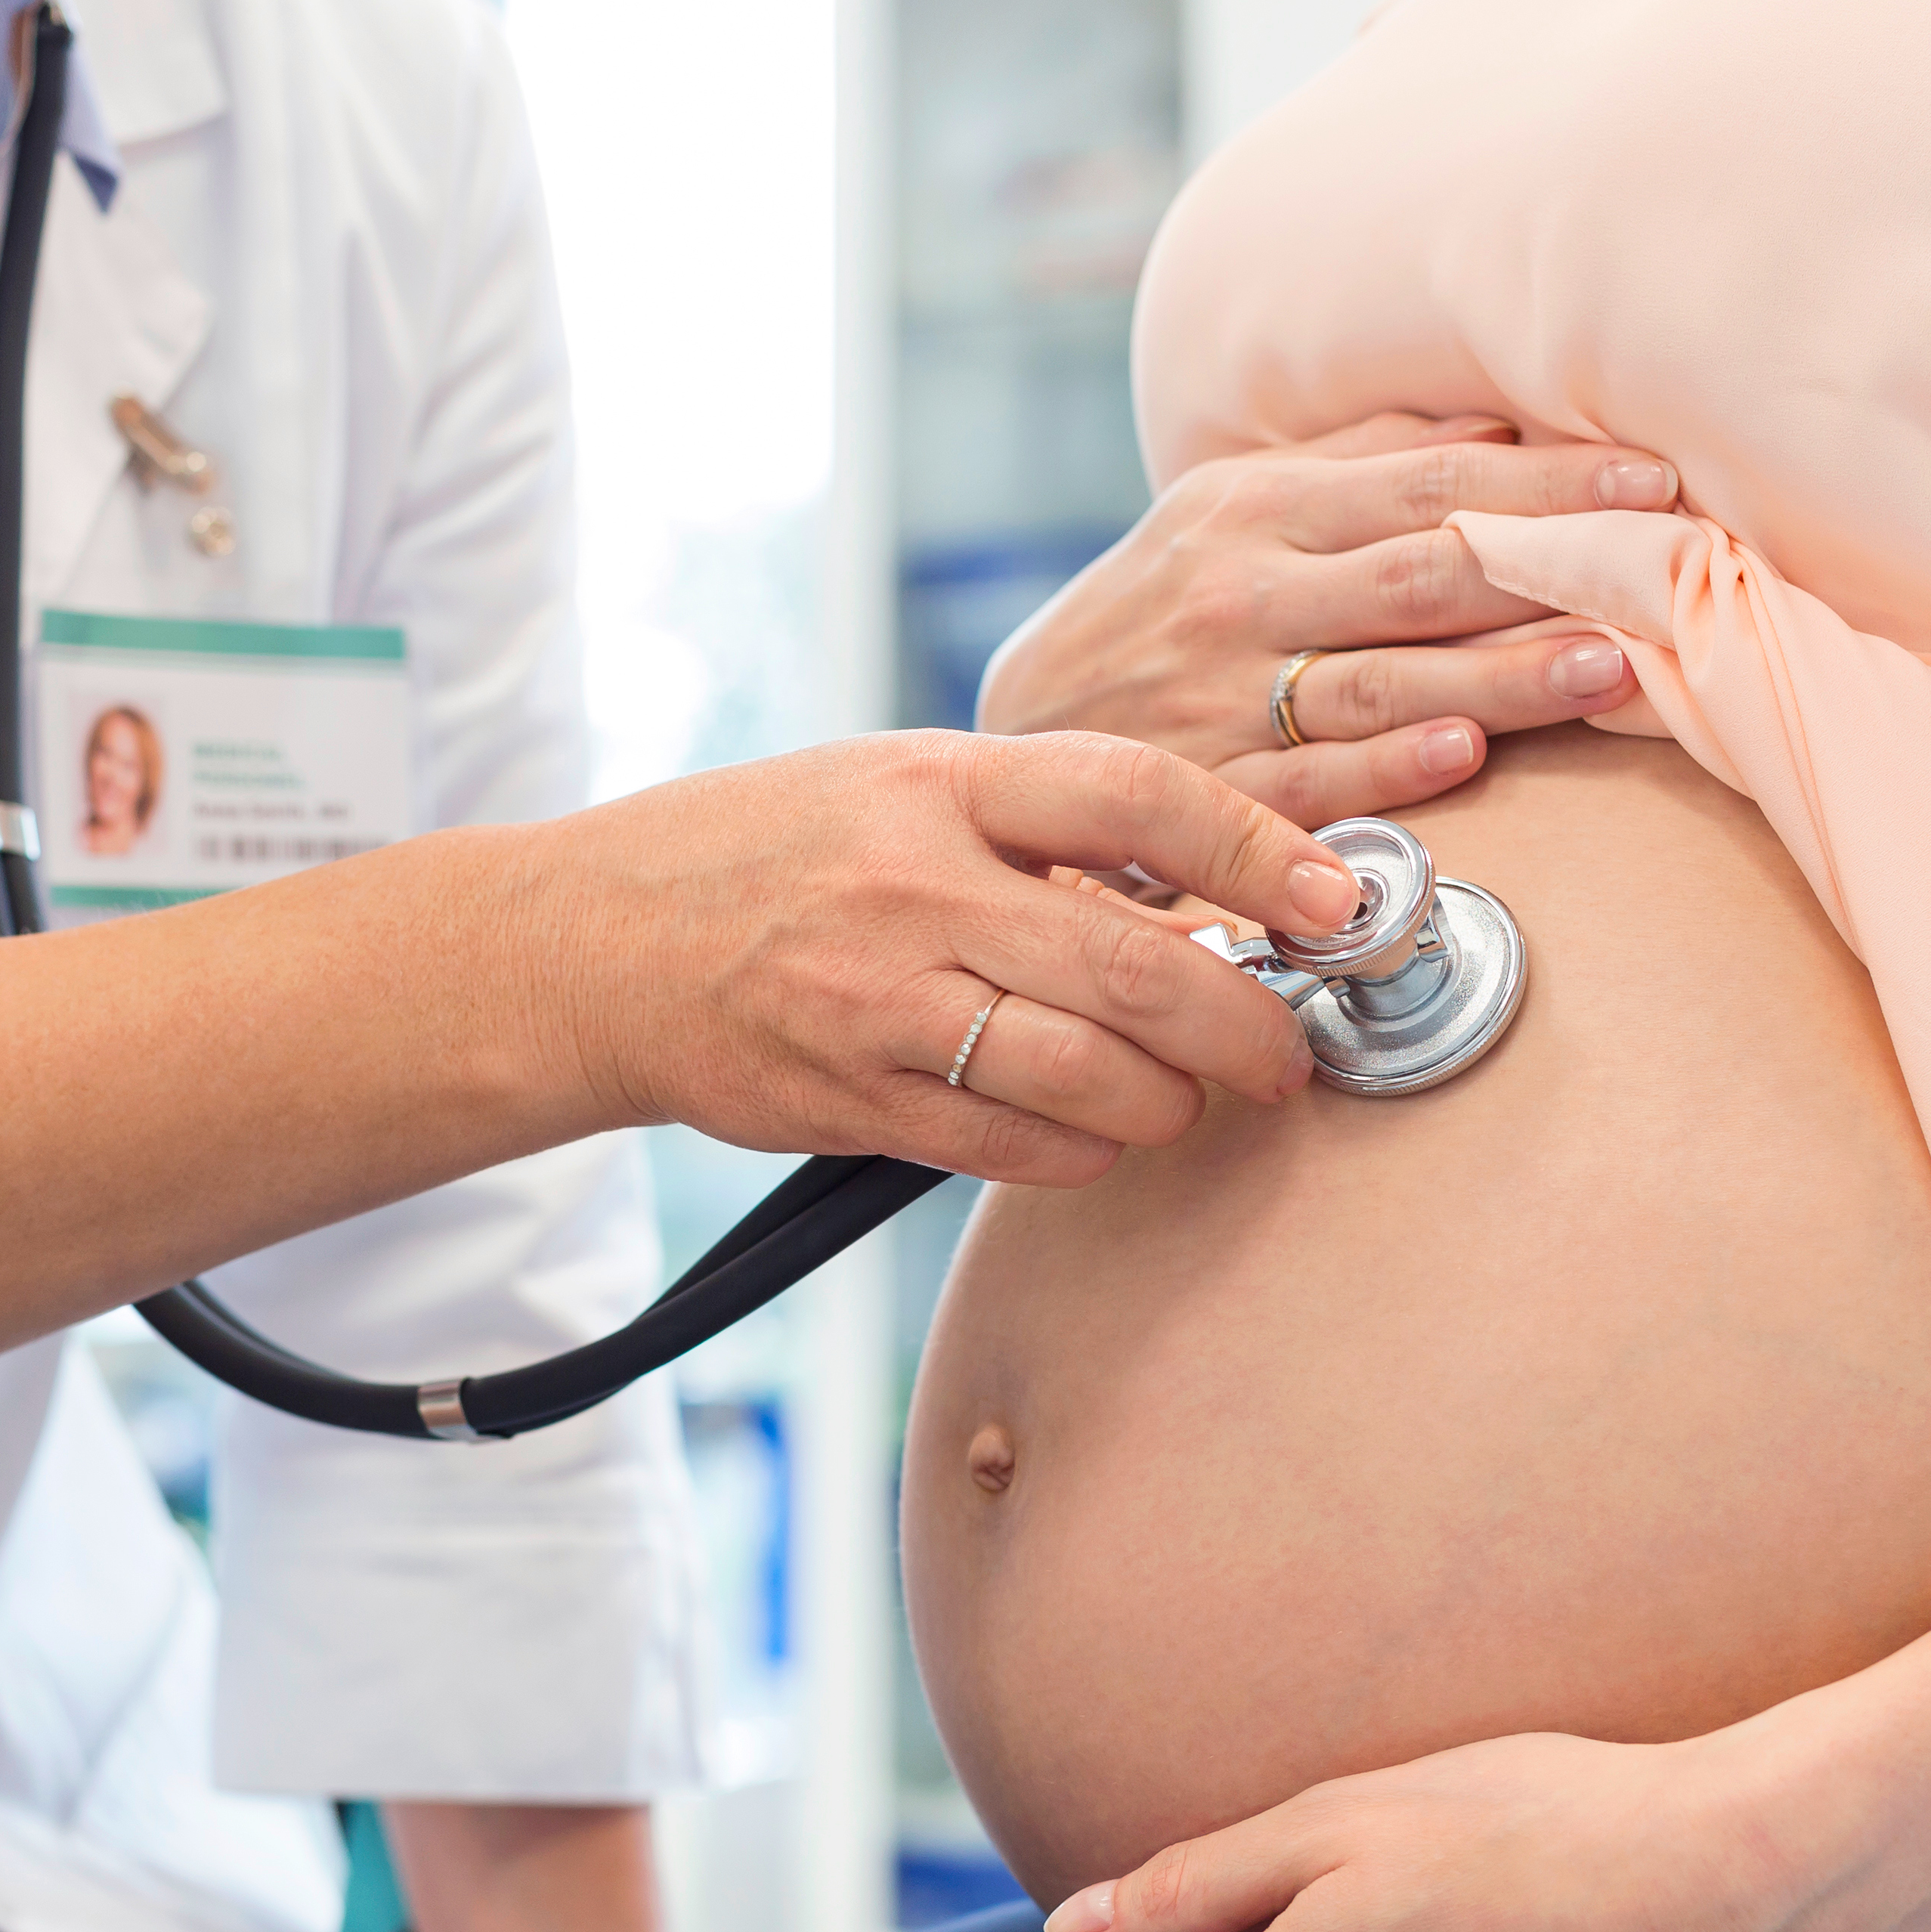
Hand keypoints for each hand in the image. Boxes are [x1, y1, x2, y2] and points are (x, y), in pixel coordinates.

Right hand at [548, 728, 1365, 1187]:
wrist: (593, 942)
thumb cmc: (772, 851)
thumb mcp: (902, 786)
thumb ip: (1044, 828)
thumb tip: (1212, 894)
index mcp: (940, 780)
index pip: (1137, 795)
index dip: (1259, 852)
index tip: (1337, 898)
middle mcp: (912, 885)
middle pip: (1136, 971)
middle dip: (1247, 1028)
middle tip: (1287, 1055)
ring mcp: (876, 1001)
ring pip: (1086, 1080)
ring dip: (1170, 1104)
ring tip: (1189, 1096)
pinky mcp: (850, 1099)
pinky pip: (1013, 1148)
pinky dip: (1086, 1151)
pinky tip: (1098, 1131)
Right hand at [978, 412, 1680, 827]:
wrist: (1019, 732)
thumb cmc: (1154, 611)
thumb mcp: (1229, 512)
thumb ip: (1356, 468)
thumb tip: (1497, 424)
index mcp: (1255, 508)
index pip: (1426, 484)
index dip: (1544, 482)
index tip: (1651, 480)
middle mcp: (1240, 593)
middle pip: (1418, 573)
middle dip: (1545, 566)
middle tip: (1660, 562)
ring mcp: (1220, 697)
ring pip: (1382, 679)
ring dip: (1501, 677)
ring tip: (1607, 670)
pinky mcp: (1207, 793)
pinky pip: (1311, 781)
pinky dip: (1389, 768)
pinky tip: (1466, 756)